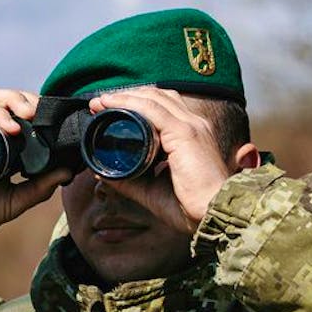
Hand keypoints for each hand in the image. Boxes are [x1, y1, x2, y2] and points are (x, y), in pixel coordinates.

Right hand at [0, 89, 73, 245]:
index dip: (40, 111)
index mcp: (6, 146)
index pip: (23, 115)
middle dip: (29, 99)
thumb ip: (41, 188)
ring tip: (29, 113)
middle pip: (9, 100)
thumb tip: (68, 172)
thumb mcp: (16, 201)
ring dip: (13, 99)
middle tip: (44, 113)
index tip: (59, 120)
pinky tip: (11, 127)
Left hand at [87, 87, 233, 233]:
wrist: (212, 215)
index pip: (163, 107)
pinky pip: (153, 109)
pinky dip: (129, 103)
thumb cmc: (190, 207)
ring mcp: (191, 126)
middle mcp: (193, 125)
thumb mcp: (152, 190)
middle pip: (157, 97)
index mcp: (191, 135)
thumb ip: (130, 180)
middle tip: (99, 103)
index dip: (136, 104)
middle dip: (126, 96)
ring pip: (153, 98)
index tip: (108, 109)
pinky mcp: (185, 133)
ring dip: (124, 96)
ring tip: (101, 102)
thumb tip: (104, 173)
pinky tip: (111, 104)